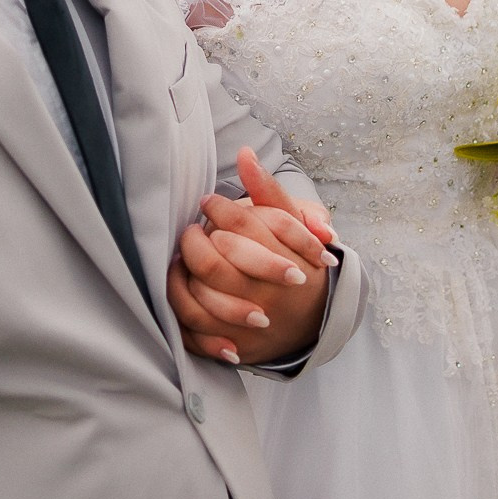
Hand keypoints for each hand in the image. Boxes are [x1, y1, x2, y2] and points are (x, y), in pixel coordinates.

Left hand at [167, 148, 336, 365]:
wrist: (315, 317)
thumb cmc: (299, 260)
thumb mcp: (292, 223)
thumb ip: (268, 190)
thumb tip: (245, 153)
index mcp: (287, 260)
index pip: (242, 227)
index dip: (219, 209)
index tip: (208, 201)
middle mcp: (270, 294)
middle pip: (217, 265)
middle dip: (196, 242)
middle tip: (192, 228)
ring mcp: (253, 323)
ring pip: (202, 299)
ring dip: (185, 273)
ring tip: (184, 255)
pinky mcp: (238, 345)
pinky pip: (197, 329)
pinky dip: (184, 307)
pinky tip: (182, 284)